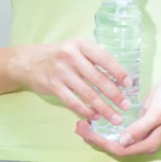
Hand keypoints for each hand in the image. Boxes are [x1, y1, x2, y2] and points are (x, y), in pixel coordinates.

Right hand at [11, 38, 132, 123]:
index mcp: (81, 44)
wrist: (30, 61)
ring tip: (114, 117)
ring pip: (87, 93)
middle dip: (114, 94)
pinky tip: (95, 116)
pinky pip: (73, 102)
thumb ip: (93, 58)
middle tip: (126, 106)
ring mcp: (62, 72)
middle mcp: (71, 56)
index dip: (118, 72)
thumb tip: (117, 75)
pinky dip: (86, 111)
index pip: (104, 58)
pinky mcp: (54, 86)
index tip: (129, 84)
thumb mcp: (76, 48)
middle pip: (98, 78)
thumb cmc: (60, 55)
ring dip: (103, 107)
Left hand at [75, 76, 160, 155]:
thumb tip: (123, 140)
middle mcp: (142, 141)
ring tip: (82, 124)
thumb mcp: (157, 113)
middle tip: (78, 126)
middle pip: (115, 145)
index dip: (101, 141)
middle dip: (95, 138)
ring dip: (98, 132)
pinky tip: (96, 117)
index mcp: (148, 143)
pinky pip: (118, 128)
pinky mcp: (137, 123)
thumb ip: (141, 128)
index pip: (119, 148)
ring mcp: (139, 132)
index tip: (85, 130)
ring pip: (115, 137)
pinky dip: (106, 124)